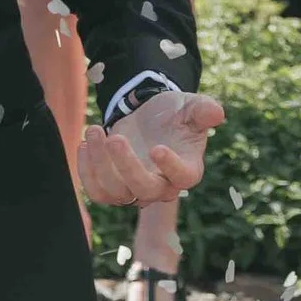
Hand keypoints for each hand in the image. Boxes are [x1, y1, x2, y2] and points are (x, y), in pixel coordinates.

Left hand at [79, 90, 225, 207]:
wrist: (148, 118)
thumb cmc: (174, 115)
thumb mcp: (190, 107)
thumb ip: (203, 110)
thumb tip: (216, 112)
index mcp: (188, 169)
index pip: (183, 178)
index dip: (171, 167)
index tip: (157, 147)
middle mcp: (163, 187)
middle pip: (145, 190)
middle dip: (126, 166)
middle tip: (115, 137)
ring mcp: (135, 190)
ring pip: (116, 192)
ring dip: (99, 163)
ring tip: (94, 130)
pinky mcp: (113, 188)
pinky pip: (97, 193)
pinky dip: (86, 172)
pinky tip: (84, 144)